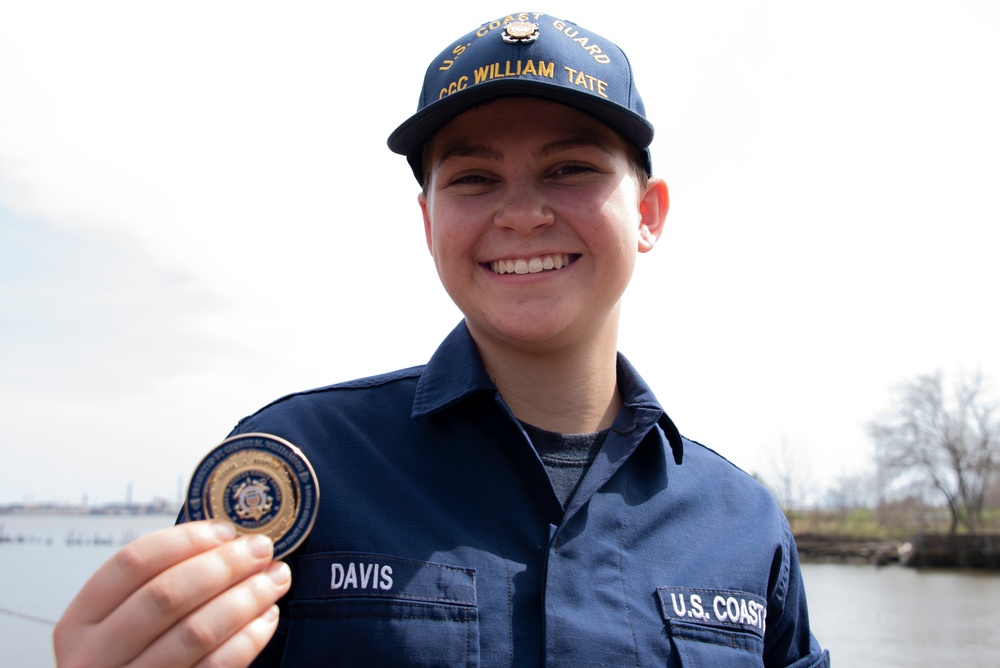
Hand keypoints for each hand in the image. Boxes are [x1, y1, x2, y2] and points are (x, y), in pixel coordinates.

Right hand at [54, 520, 290, 666]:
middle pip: (166, 594)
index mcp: (79, 624)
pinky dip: (248, 638)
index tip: (226, 531)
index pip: (132, 563)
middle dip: (224, 565)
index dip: (185, 540)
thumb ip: (158, 586)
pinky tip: (266, 618)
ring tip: (274, 579)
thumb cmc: (130, 662)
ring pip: (196, 632)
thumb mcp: (120, 626)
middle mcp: (94, 657)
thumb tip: (227, 542)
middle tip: (260, 550)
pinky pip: (216, 666)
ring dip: (246, 598)